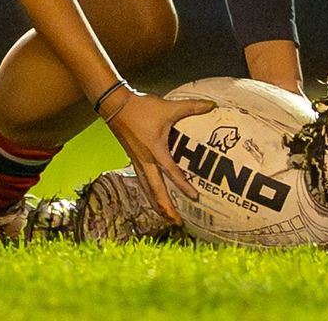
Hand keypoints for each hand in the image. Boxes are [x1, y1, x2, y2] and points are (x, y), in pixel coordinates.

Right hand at [102, 90, 213, 225]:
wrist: (115, 106)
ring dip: (157, 204)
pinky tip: (154, 198)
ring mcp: (138, 162)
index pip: (171, 173)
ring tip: (166, 217)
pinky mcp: (133, 159)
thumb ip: (191, 106)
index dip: (183, 186)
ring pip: (147, 190)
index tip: (195, 198)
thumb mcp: (168, 107)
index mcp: (155, 151)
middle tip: (177, 222)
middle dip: (166, 208)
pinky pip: (143, 182)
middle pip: (156, 191)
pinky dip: (149, 193)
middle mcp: (145, 161)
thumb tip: (213, 104)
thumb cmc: (141, 108)